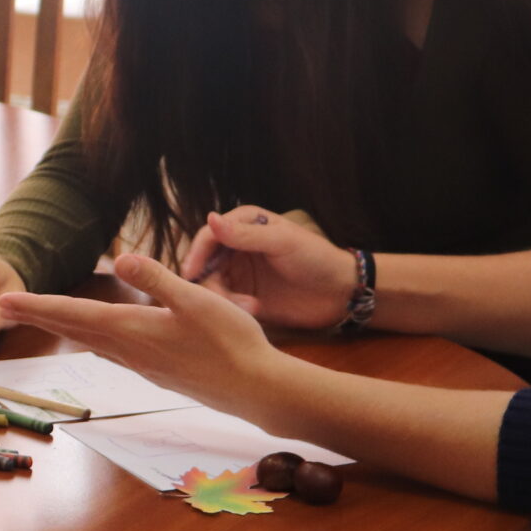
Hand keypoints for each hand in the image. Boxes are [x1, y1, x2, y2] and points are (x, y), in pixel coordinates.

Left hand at [0, 254, 286, 417]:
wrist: (255, 389)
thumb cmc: (232, 342)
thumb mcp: (196, 301)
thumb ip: (158, 280)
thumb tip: (120, 260)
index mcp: (133, 330)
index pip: (75, 314)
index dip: (39, 305)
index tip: (6, 301)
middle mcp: (131, 351)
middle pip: (75, 329)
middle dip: (41, 315)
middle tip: (7, 306)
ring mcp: (143, 364)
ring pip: (93, 342)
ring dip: (65, 327)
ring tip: (43, 317)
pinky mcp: (158, 371)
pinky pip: (113, 351)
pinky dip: (93, 338)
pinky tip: (97, 337)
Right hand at [178, 205, 356, 329]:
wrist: (340, 293)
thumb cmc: (316, 258)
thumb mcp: (282, 242)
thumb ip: (246, 234)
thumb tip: (210, 219)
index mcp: (244, 223)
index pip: (209, 236)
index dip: (196, 254)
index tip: (191, 274)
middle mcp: (236, 246)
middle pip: (205, 263)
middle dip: (210, 282)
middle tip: (221, 300)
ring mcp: (239, 272)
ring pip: (212, 286)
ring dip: (224, 298)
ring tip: (250, 307)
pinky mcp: (244, 296)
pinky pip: (224, 303)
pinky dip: (232, 309)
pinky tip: (254, 311)